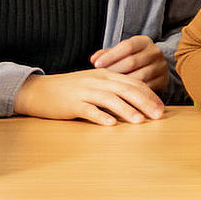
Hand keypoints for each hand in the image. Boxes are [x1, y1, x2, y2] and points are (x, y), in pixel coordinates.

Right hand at [13, 69, 164, 124]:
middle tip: (158, 115)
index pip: (133, 83)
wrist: (39, 90)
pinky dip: (100, 116)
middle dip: (145, 102)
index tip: (161, 107)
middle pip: (126, 90)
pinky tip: (111, 125)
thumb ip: (115, 89)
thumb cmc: (71, 90)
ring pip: (109, 99)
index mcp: (106, 75)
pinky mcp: (71, 104)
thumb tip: (138, 103)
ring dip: (126, 110)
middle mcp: (97, 81)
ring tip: (140, 121)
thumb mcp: (95, 84)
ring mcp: (84, 92)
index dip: (149, 95)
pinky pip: (88, 110)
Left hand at [90, 35, 167, 90]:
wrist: (152, 67)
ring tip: (108, 86)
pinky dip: (132, 92)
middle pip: (132, 62)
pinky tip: (120, 94)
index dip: (110, 56)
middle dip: (114, 70)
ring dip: (122, 83)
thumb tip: (93, 59)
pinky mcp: (163, 81)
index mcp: (144, 42)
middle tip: (100, 78)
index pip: (127, 46)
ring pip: (139, 77)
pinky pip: (146, 88)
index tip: (96, 64)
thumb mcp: (120, 52)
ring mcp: (161, 67)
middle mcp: (155, 52)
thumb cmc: (130, 58)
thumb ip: (106, 54)